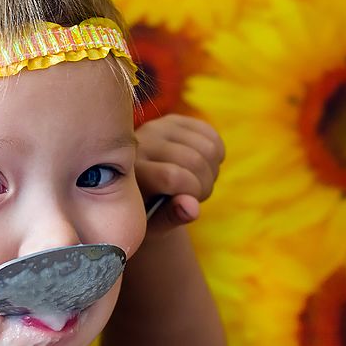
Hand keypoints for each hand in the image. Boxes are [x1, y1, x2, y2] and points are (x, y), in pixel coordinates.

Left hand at [134, 114, 224, 233]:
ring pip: (207, 148)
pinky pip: (211, 136)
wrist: (137, 189)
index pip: (172, 176)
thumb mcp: (153, 224)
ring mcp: (158, 127)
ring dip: (212, 172)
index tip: (189, 204)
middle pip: (194, 160)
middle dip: (205, 185)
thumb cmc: (144, 213)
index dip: (193, 192)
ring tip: (197, 183)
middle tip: (196, 197)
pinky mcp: (173, 121)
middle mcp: (141, 143)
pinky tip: (203, 167)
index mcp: (129, 171)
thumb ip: (171, 216)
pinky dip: (217, 156)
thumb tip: (193, 208)